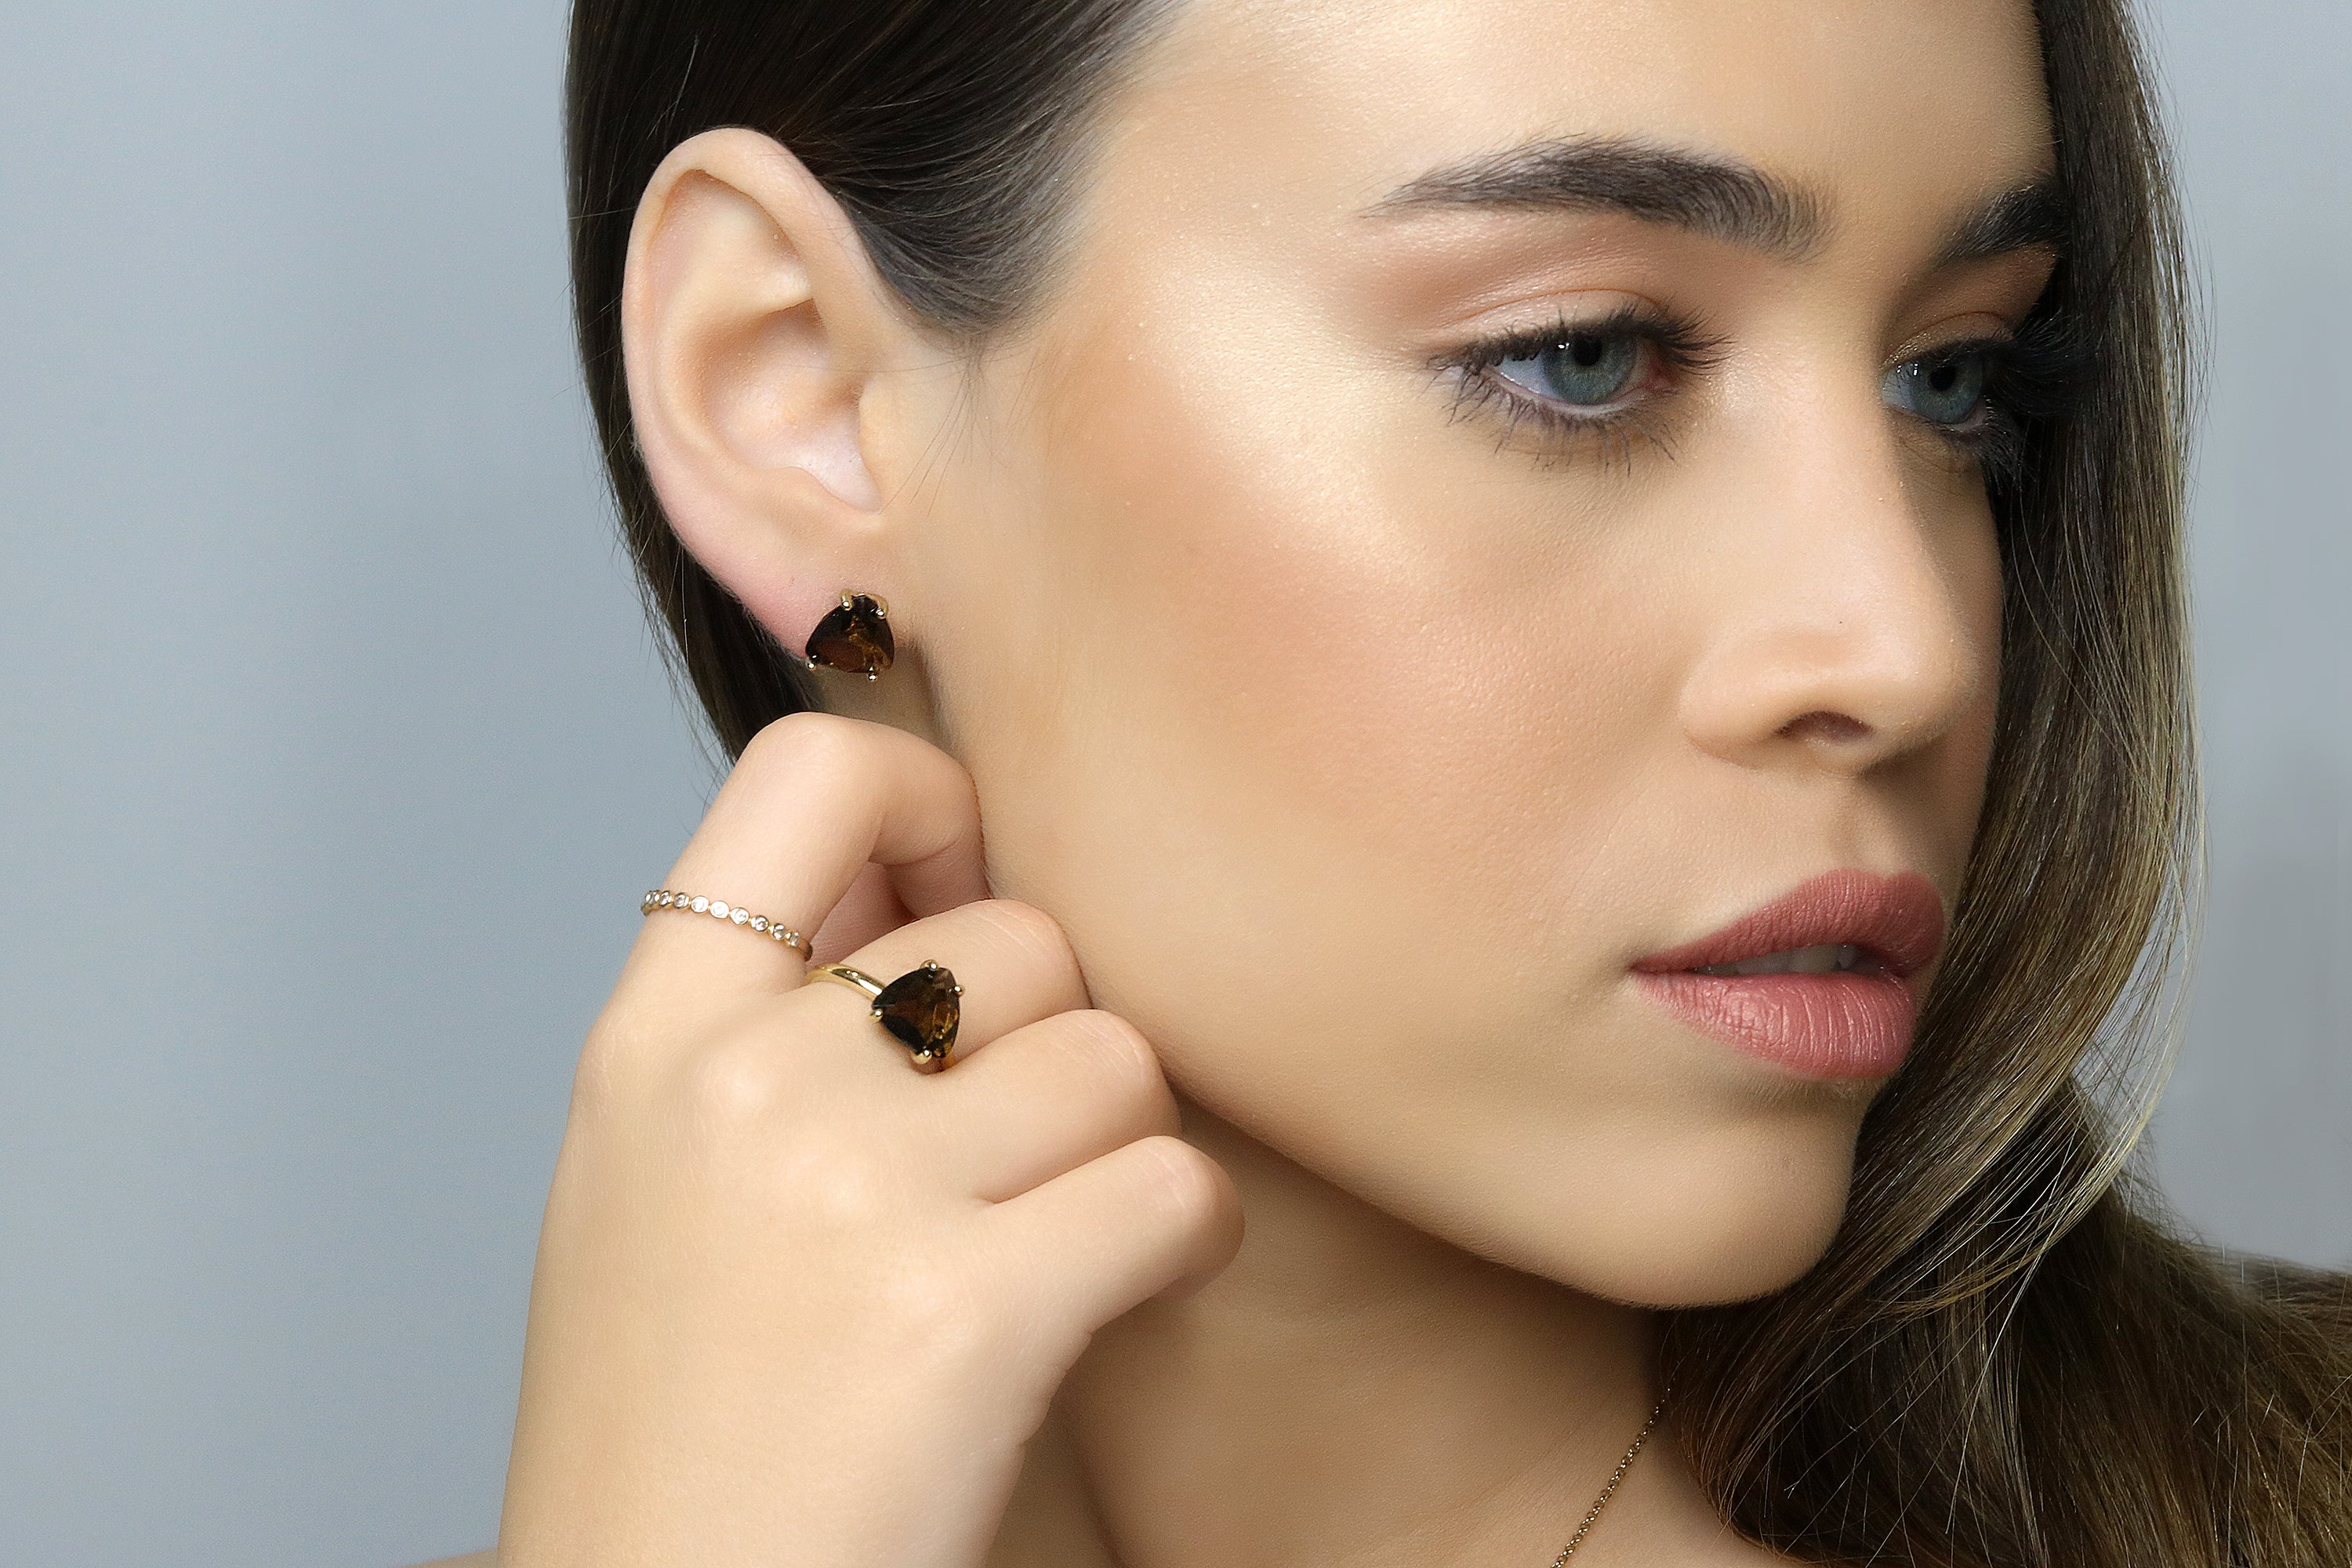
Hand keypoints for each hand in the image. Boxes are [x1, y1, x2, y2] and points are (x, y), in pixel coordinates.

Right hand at [498, 713, 1243, 1566]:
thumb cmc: (683, 1420)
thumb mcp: (656, 1172)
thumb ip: (770, 1012)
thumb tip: (941, 866)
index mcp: (650, 1034)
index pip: (812, 770)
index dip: (933, 793)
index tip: (967, 886)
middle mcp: (740, 1080)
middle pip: (1022, 936)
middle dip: (1051, 1044)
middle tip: (1013, 1165)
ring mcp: (848, 1185)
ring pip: (1116, 1058)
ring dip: (1123, 1149)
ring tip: (1056, 1243)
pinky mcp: (964, 1307)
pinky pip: (1175, 1186)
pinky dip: (1185, 1243)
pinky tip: (1122, 1298)